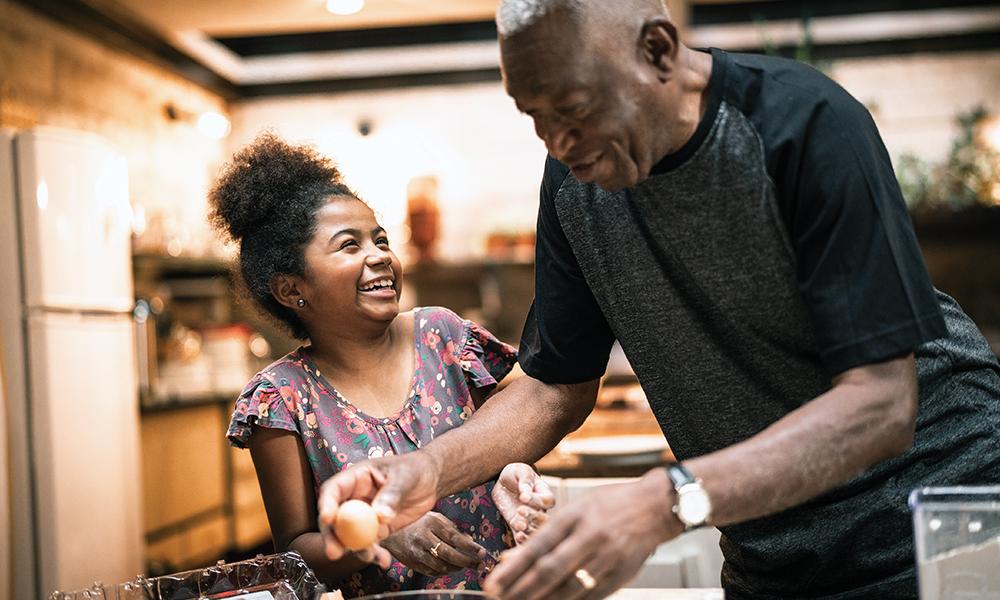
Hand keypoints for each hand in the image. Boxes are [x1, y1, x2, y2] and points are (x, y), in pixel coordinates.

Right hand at [318, 452, 441, 564]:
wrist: (431, 482)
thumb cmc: (414, 469)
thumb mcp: (404, 477)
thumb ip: (392, 494)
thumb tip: (380, 515)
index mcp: (356, 478)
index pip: (334, 489)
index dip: (326, 503)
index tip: (327, 518)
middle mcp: (355, 498)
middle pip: (335, 518)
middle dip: (332, 536)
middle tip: (334, 552)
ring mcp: (364, 516)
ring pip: (349, 536)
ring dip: (355, 549)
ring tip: (371, 557)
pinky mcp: (376, 530)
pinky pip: (369, 544)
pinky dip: (374, 554)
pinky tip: (384, 560)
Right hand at [382, 511, 487, 575]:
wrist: (389, 531)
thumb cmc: (417, 522)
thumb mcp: (435, 518)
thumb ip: (452, 529)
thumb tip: (470, 541)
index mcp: (431, 523)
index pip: (455, 537)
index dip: (470, 547)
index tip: (482, 552)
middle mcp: (423, 538)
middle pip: (449, 554)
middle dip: (467, 561)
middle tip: (479, 564)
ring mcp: (416, 552)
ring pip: (442, 566)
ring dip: (457, 568)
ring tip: (467, 565)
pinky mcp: (412, 563)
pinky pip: (432, 572)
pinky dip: (445, 571)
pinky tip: (452, 567)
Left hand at [483, 468, 681, 599]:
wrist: (656, 507)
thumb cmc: (610, 505)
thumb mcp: (577, 508)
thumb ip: (548, 533)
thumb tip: (512, 557)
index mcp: (575, 516)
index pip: (538, 546)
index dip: (513, 568)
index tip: (493, 582)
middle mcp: (590, 536)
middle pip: (550, 570)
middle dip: (521, 588)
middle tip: (499, 598)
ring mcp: (607, 557)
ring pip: (569, 588)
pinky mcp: (621, 574)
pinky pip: (590, 595)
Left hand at [491, 463, 555, 543]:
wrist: (504, 482)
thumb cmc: (516, 473)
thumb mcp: (521, 471)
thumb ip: (525, 480)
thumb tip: (525, 493)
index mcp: (544, 493)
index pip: (546, 500)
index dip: (536, 500)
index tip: (523, 497)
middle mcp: (540, 509)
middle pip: (544, 519)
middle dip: (534, 517)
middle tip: (520, 510)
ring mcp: (530, 519)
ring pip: (535, 530)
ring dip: (529, 531)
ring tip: (518, 527)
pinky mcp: (517, 525)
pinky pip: (522, 537)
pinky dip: (521, 541)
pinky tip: (517, 537)